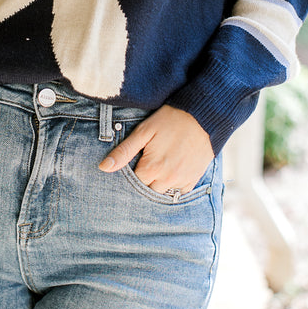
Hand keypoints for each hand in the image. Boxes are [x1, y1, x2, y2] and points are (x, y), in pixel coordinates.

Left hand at [98, 104, 213, 194]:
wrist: (204, 116)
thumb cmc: (171, 119)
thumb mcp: (144, 131)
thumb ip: (124, 151)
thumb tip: (103, 167)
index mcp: (151, 168)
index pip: (133, 183)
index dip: (132, 173)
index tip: (135, 161)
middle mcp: (166, 179)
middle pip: (147, 190)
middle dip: (145, 179)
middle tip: (148, 162)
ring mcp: (181, 181)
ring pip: (163, 192)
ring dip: (158, 183)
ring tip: (159, 165)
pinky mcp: (194, 179)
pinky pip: (179, 192)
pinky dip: (173, 185)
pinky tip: (171, 170)